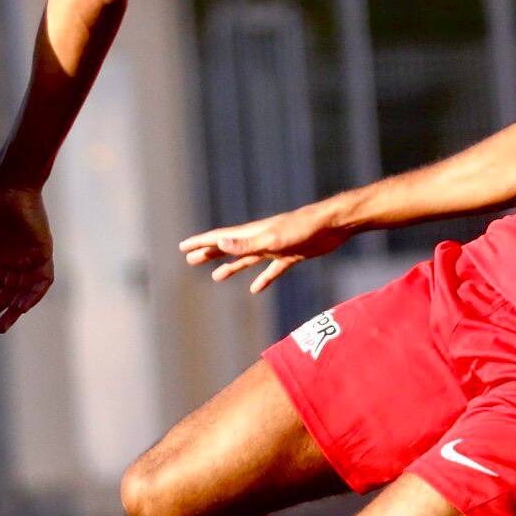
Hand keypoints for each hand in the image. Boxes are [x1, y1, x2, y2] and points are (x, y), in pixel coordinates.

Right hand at [0, 172, 52, 332]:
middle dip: (4, 310)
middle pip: (13, 291)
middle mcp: (19, 255)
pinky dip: (34, 294)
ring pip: (28, 289)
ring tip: (6, 323)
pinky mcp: (43, 250)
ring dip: (18, 307)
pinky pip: (43, 279)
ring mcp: (32, 253)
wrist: (8, 180)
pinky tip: (21, 307)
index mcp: (3, 251)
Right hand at [179, 202, 351, 294]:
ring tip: (216, 277)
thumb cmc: (304, 228)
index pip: (220, 238)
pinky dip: (262, 280)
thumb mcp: (273, 239)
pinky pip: (270, 271)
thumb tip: (220, 244)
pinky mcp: (290, 256)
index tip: (182, 247)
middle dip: (209, 253)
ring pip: (246, 260)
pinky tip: (256, 289)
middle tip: (190, 260)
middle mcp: (260, 239)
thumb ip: (247, 244)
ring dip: (230, 267)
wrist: (332, 225)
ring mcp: (274, 248)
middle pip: (229, 248)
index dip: (200, 243)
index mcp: (252, 233)